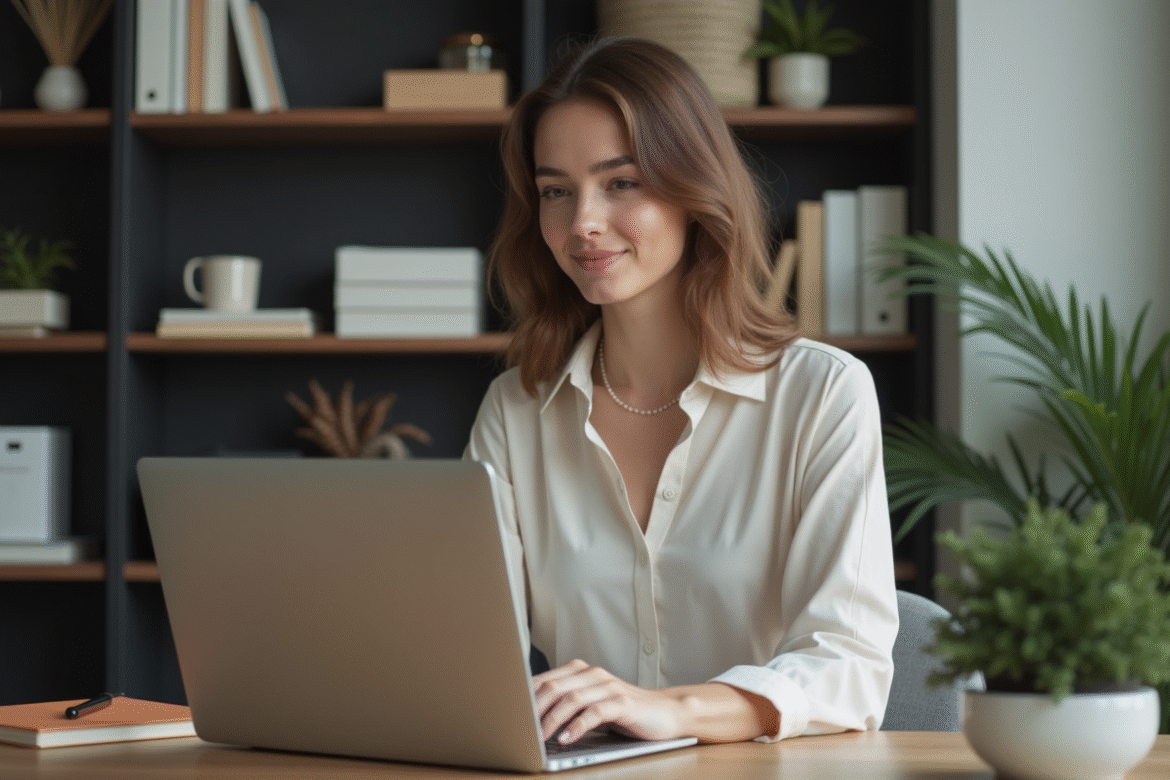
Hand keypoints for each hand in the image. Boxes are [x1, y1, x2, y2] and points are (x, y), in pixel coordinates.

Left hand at [532, 659, 687, 743]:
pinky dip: (577, 726)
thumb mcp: (590, 704)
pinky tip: (567, 739)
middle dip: (533, 710)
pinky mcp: (623, 703)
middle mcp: (592, 674)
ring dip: (551, 720)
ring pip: (571, 699)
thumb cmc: (623, 710)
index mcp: (580, 671)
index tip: (509, 716)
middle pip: (553, 688)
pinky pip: (594, 713)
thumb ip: (566, 704)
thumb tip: (530, 719)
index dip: (524, 698)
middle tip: (519, 730)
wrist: (665, 712)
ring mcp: (608, 687)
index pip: (543, 680)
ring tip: (539, 738)